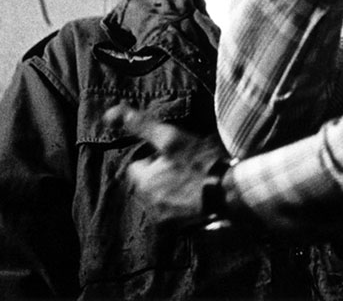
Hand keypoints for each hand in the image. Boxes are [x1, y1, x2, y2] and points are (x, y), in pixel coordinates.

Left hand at [103, 103, 225, 227]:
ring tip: (196, 181)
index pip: (137, 167)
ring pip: (163, 198)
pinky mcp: (182, 229)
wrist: (232, 193)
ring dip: (174, 190)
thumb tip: (110, 114)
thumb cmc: (201, 163)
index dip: (155, 158)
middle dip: (163, 176)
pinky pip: (177, 213)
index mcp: (142, 183)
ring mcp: (165, 220)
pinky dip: (185, 206)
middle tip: (187, 166)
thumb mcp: (171, 138)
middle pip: (150, 184)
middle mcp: (148, 205)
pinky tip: (200, 196)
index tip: (175, 155)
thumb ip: (141, 125)